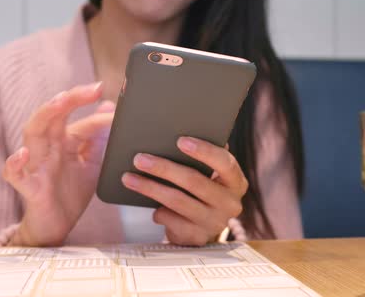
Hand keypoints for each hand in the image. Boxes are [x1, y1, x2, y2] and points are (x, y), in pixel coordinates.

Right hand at [2, 82, 113, 245]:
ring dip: (44, 116)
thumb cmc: (71, 192)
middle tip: (92, 89)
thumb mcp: (91, 163)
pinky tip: (22, 153)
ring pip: (32, 134)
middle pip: (52, 116)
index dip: (98, 115)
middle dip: (70, 100)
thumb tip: (107, 108)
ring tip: (60, 102)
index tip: (118, 107)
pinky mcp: (29, 187)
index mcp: (63, 142)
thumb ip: (98, 138)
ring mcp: (36, 166)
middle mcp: (48, 148)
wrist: (58, 226)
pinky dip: (15, 163)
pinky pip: (15, 174)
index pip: (79, 121)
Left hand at [121, 137, 247, 245]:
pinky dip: (157, 211)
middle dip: (164, 168)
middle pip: (194, 181)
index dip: (204, 151)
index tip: (180, 140)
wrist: (199, 228)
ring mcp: (214, 223)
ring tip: (128, 177)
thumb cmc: (200, 190)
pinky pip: (171, 220)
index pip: (225, 163)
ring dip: (150, 187)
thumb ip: (202, 155)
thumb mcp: (208, 174)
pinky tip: (146, 204)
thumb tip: (178, 126)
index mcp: (236, 182)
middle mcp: (230, 204)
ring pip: (177, 201)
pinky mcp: (197, 238)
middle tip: (139, 158)